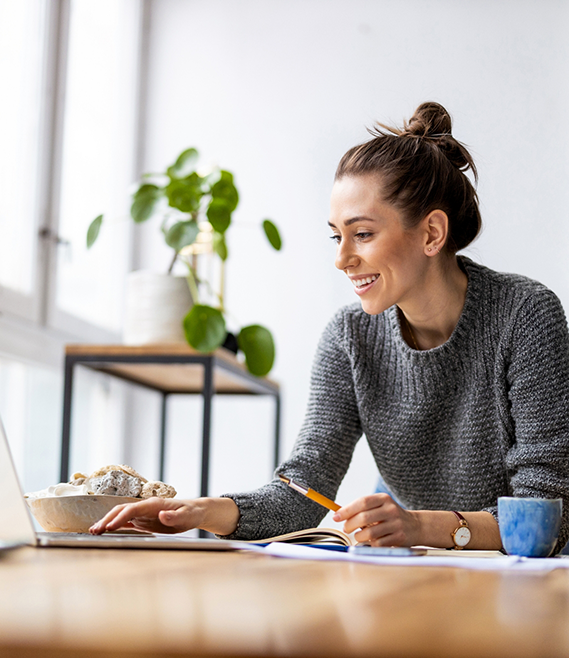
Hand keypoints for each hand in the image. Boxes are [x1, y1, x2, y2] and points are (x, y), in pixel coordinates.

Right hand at [89, 497, 206, 534]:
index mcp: (154, 504)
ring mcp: (143, 513)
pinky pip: (126, 522)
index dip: (120, 518)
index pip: (132, 509)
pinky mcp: (143, 520)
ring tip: (93, 531)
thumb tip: (162, 515)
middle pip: (122, 510)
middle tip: (95, 531)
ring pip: (121, 515)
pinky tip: (105, 531)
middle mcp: (145, 507)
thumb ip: (174, 516)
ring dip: (107, 522)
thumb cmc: (191, 513)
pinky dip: (114, 526)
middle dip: (107, 519)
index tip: (109, 527)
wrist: (194, 512)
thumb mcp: (186, 516)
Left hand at [333, 493, 419, 545]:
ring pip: (369, 533)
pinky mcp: (399, 538)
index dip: (346, 510)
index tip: (335, 516)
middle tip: (346, 529)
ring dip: (359, 536)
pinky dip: (370, 544)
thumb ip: (361, 509)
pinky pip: (378, 544)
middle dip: (350, 525)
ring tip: (359, 535)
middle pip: (364, 518)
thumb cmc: (389, 516)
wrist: (415, 526)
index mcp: (383, 499)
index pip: (362, 502)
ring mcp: (396, 524)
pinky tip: (371, 541)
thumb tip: (338, 513)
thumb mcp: (379, 506)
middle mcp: (391, 510)